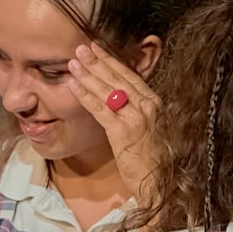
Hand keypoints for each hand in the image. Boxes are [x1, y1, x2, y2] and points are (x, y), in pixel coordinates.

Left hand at [66, 43, 160, 202]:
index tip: (98, 47)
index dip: (112, 60)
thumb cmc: (153, 159)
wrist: (160, 183)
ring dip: (88, 74)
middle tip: (80, 47)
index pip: (130, 75)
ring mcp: (136, 117)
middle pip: (118, 78)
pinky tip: (72, 85)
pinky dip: (85, 95)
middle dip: (97, 62)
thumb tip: (118, 97)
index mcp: (154, 103)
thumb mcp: (149, 128)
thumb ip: (137, 110)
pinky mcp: (123, 131)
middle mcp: (148, 106)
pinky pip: (100, 109)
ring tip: (73, 62)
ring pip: (108, 90)